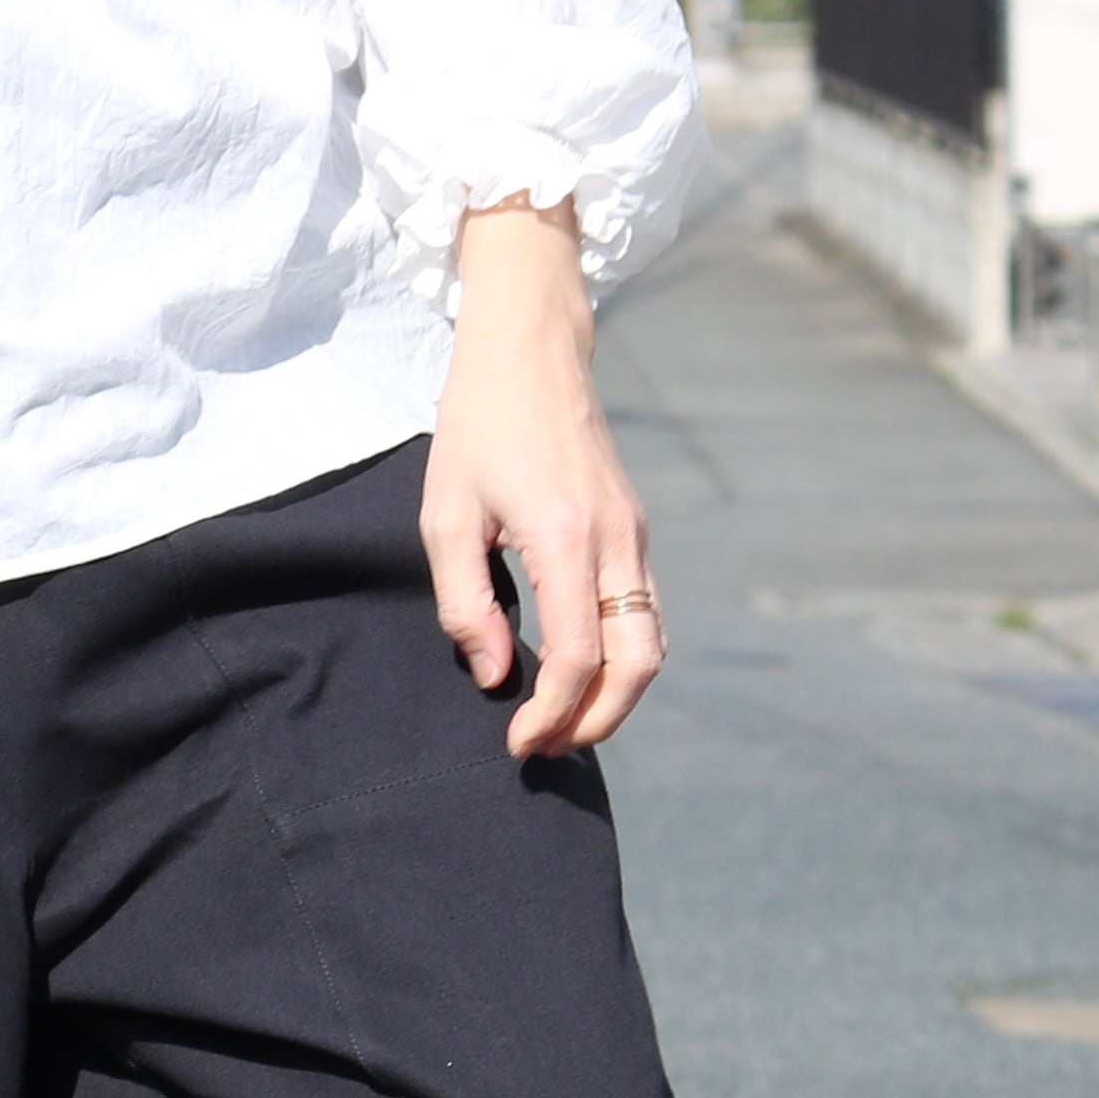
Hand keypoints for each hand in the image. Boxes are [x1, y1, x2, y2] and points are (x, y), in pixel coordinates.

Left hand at [421, 199, 662, 760]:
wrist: (531, 350)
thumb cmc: (478, 428)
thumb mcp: (446, 518)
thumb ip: (466, 605)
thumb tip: (496, 674)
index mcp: (566, 536)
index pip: (578, 655)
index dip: (551, 713)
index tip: (516, 742)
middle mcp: (615, 538)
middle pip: (638, 663)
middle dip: (597, 721)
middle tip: (545, 748)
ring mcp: (633, 534)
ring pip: (652, 643)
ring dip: (614, 698)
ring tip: (560, 724)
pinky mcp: (633, 529)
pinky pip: (645, 614)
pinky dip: (621, 661)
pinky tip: (577, 679)